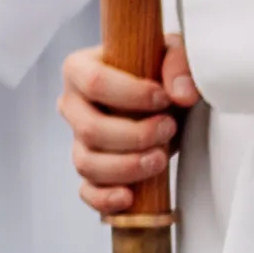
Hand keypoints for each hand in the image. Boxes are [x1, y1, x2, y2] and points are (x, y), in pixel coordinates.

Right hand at [61, 34, 200, 216]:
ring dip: (128, 167)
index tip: (163, 98)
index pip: (93, 82)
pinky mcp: (92, 171)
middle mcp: (72, 106)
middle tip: (169, 127)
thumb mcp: (171, 54)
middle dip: (136, 135)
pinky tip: (129, 197)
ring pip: (88, 163)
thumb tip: (181, 93)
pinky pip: (87, 191)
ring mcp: (78, 141)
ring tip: (160, 159)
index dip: (131, 95)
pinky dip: (105, 198)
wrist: (161, 100)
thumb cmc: (158, 72)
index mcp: (80, 70)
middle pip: (90, 129)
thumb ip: (179, 64)